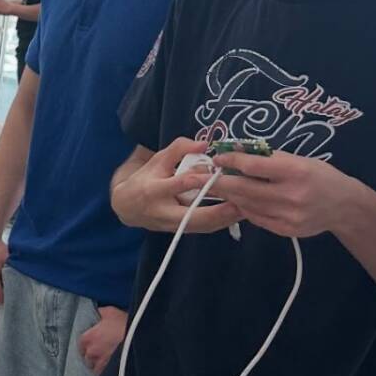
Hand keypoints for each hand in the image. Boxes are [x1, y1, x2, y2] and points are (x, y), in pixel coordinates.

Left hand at [78, 306, 127, 375]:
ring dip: (100, 366)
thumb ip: (101, 312)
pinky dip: (108, 374)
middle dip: (93, 357)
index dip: (88, 345)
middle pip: (87, 359)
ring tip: (109, 362)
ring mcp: (100, 366)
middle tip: (103, 353)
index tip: (94, 344)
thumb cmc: (126, 326)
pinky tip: (115, 369)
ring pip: (96, 369)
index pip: (81, 345)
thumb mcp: (112, 312)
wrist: (142, 341)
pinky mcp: (110, 375)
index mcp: (88, 339)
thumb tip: (97, 312)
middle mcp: (91, 354)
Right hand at [111, 138, 240, 233]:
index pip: (180, 185)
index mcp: (154, 190)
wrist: (127, 208)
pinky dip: (222, 222)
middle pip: (194, 216)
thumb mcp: (157, 160)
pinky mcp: (180, 231)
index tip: (219, 172)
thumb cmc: (145, 179)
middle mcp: (162, 211)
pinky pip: (204, 228)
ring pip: (202, 226)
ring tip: (248, 208)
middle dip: (220, 211)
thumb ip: (179, 148)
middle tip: (243, 201)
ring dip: (226, 219)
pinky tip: (238, 213)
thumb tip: (204, 143)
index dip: (200, 179)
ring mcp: (172, 225)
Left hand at [209, 149, 357, 238]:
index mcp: (295, 171)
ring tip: (212, 187)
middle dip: (217, 182)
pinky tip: (235, 200)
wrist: (344, 206)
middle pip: (243, 189)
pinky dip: (242, 207)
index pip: (253, 166)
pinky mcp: (284, 230)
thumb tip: (235, 149)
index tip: (216, 157)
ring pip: (245, 205)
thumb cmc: (319, 176)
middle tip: (198, 177)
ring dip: (226, 195)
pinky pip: (255, 218)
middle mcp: (291, 195)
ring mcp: (287, 215)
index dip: (230, 161)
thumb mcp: (299, 159)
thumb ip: (268, 157)